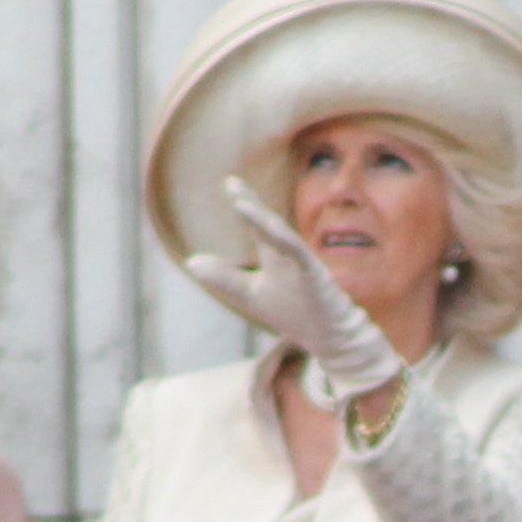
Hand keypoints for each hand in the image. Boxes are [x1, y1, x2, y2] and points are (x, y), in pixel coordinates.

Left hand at [183, 177, 403, 395]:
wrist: (330, 338)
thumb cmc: (296, 313)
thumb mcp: (251, 295)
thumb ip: (226, 278)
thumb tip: (191, 260)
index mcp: (275, 256)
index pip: (257, 225)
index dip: (246, 204)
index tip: (231, 183)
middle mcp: (289, 254)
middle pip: (268, 223)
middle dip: (251, 203)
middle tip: (232, 183)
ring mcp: (304, 264)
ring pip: (282, 235)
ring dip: (262, 219)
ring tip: (241, 204)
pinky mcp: (316, 276)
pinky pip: (300, 253)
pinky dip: (285, 240)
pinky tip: (270, 229)